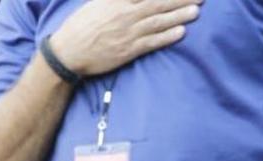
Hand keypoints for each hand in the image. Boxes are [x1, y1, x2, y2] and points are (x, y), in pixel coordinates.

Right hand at [49, 0, 201, 77]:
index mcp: (117, 1)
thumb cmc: (80, 26)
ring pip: (158, 21)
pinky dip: (166, 37)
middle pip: (158, 3)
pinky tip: (181, 32)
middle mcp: (125, 14)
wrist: (67, 53)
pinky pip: (151, 42)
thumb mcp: (96, 3)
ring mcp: (127, 33)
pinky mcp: (127, 51)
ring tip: (196, 10)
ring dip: (178, 15)